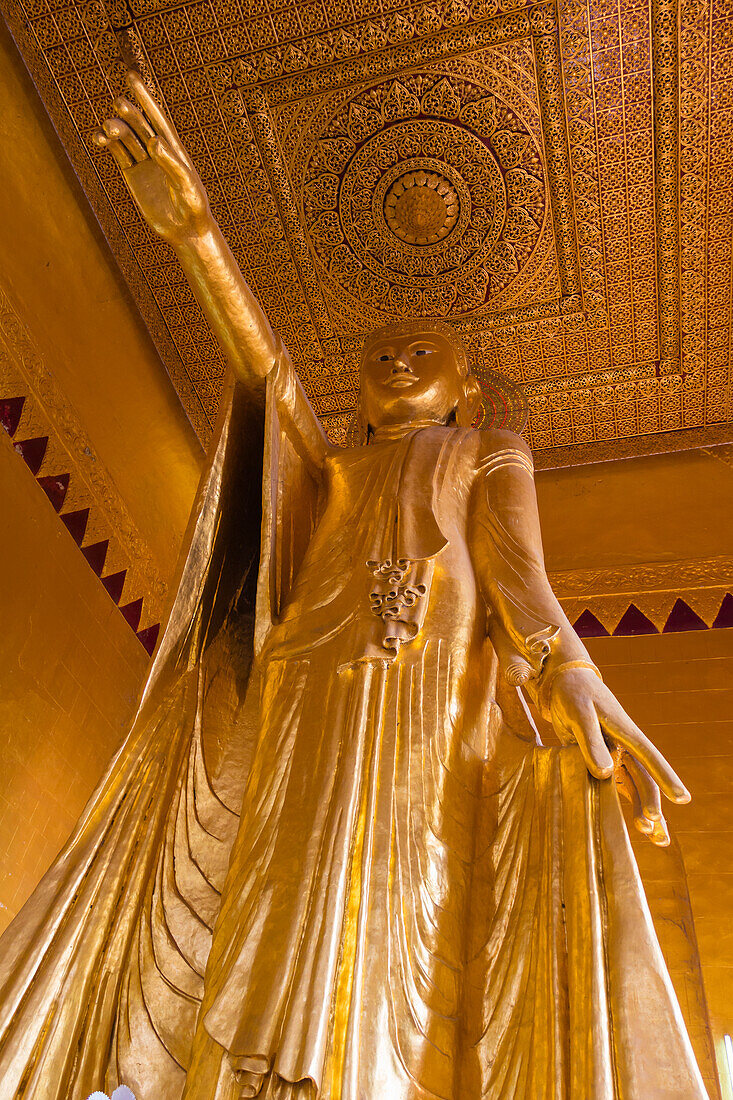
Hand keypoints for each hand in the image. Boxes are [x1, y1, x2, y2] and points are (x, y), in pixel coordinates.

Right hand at [93, 71, 211, 244]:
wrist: (186, 230)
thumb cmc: (193, 206)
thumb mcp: (186, 184)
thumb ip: (171, 163)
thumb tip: (153, 141)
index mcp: (174, 147)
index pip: (157, 117)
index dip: (145, 96)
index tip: (131, 76)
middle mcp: (158, 151)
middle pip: (139, 124)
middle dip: (128, 112)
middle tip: (119, 105)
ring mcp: (144, 162)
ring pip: (126, 138)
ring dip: (115, 129)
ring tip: (107, 129)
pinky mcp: (133, 176)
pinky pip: (118, 154)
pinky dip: (108, 144)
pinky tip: (99, 138)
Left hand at [548, 667, 689, 845]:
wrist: (564, 683)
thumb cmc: (573, 694)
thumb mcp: (579, 714)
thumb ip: (590, 743)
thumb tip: (606, 773)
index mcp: (625, 731)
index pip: (649, 756)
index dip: (665, 777)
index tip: (682, 798)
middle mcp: (625, 745)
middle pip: (644, 778)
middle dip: (653, 805)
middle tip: (654, 831)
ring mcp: (615, 753)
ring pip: (635, 786)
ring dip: (643, 809)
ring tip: (655, 838)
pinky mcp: (602, 759)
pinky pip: (616, 784)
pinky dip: (623, 803)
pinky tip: (632, 825)